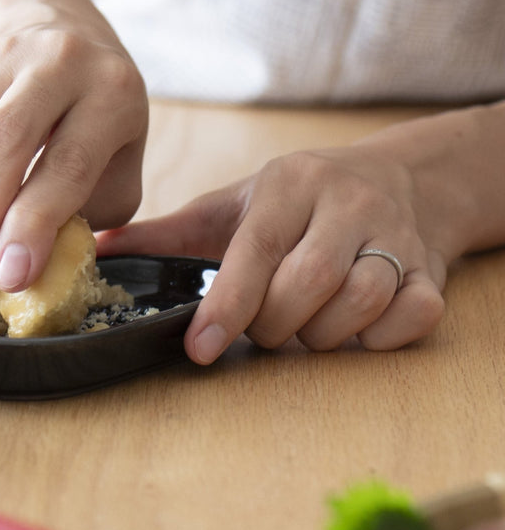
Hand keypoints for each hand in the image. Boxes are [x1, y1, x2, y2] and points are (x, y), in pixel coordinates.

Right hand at [0, 0, 147, 295]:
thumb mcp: (120, 162)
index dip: (35, 225)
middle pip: (3, 143)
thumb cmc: (99, 118)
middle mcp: (57, 63)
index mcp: (113, 91)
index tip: (14, 277)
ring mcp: (1, 60)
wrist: (59, 30)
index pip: (68, 163)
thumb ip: (87, 212)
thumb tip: (33, 265)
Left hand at [96, 146, 446, 362]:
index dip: (226, 306)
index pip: (255, 252)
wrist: (399, 179)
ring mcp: (396, 235)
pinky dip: (377, 338)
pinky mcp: (432, 271)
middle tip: (266, 323)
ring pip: (357, 304)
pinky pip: (409, 319)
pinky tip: (355, 324)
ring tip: (306, 321)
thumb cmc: (300, 200)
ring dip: (321, 333)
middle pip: (304, 286)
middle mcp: (347, 202)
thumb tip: (98, 245)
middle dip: (273, 324)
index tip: (202, 350)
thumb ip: (169, 233)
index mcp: (290, 184)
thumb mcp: (233, 205)